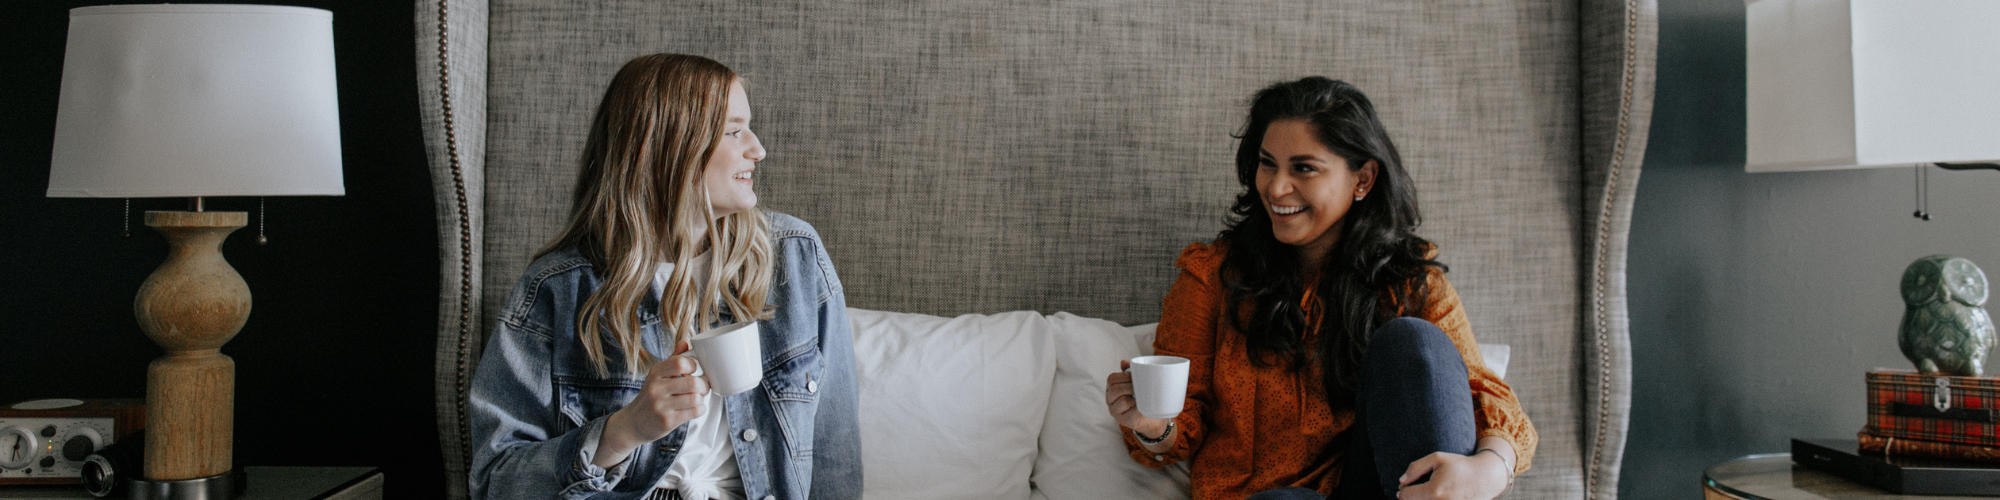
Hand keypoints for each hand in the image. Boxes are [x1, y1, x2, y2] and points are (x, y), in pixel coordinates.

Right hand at [595, 341, 708, 467]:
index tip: (694, 371)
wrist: (632, 423)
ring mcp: (661, 406)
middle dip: (704, 385)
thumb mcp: (657, 376)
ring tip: (697, 399)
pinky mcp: (667, 422)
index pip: (681, 362)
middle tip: (703, 388)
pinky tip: (695, 408)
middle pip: (693, 382)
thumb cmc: (650, 397)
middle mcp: (656, 388)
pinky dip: (700, 409)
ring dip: (702, 398)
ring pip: (695, 398)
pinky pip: (695, 412)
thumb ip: (673, 360)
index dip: (694, 365)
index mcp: (655, 372)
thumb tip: (685, 342)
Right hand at [1105, 360, 1170, 445]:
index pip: (1111, 379)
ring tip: (1141, 397)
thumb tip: (1124, 362)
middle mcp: (1110, 400)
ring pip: (1121, 400)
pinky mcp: (1123, 420)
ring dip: (1133, 396)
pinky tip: (1142, 406)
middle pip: (1114, 389)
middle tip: (1140, 387)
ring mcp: (1115, 411)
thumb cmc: (1143, 397)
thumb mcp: (1137, 382)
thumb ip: (1130, 372)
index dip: (1124, 376)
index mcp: (1111, 388)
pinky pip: (1129, 413)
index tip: (1135, 377)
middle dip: (1129, 386)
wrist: (1152, 416)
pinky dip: (1137, 408)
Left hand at [1394, 450, 1509, 499]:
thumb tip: (1401, 482)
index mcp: (1434, 491)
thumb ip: (1415, 468)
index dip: (1404, 489)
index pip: (1405, 496)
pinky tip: (1437, 496)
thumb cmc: (1459, 466)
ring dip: (1421, 499)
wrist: (1484, 478)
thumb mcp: (1437, 458)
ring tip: (1430, 492)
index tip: (1408, 484)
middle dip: (1412, 496)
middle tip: (1418, 488)